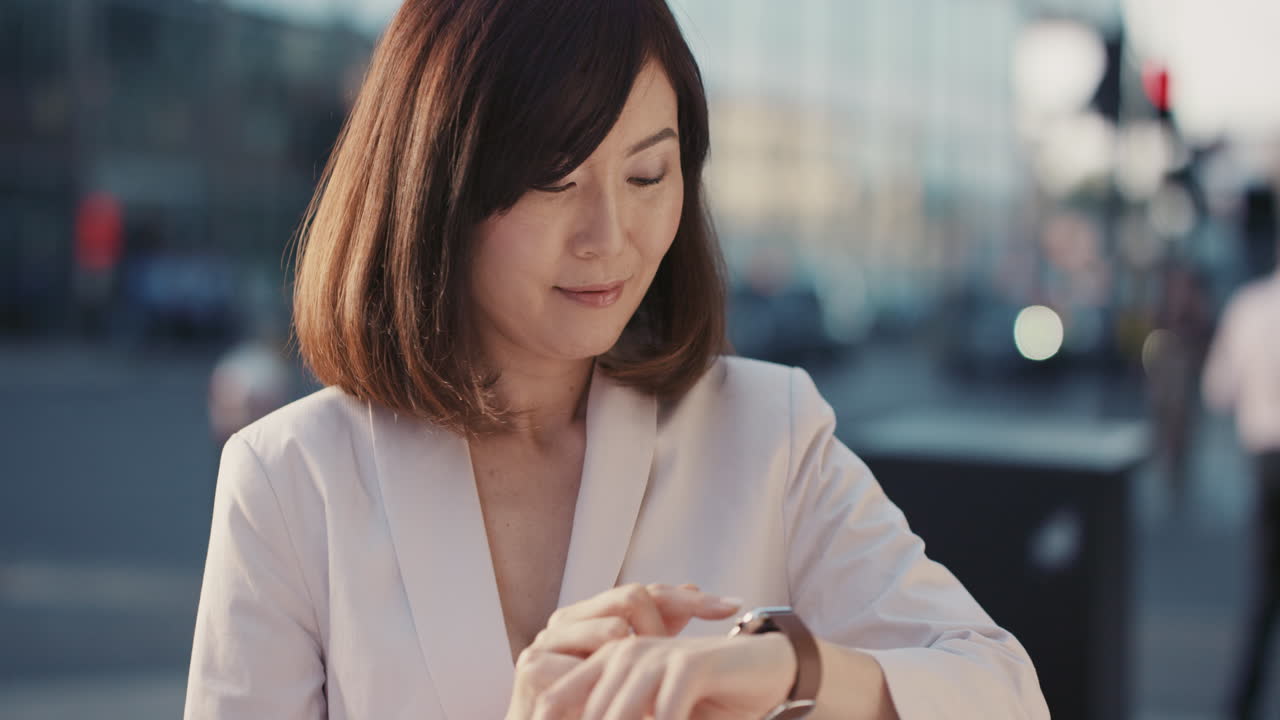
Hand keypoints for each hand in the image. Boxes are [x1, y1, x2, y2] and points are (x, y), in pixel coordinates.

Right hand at [506, 583, 743, 719]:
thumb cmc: (593, 709)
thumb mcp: (631, 670)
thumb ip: (656, 632)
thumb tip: (695, 587)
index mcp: (590, 614)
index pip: (649, 592)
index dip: (692, 600)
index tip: (734, 607)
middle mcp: (567, 618)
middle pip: (633, 596)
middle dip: (664, 627)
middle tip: (681, 657)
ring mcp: (547, 639)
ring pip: (614, 630)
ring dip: (638, 658)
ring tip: (654, 684)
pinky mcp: (533, 667)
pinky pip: (587, 666)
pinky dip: (612, 684)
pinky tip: (629, 700)